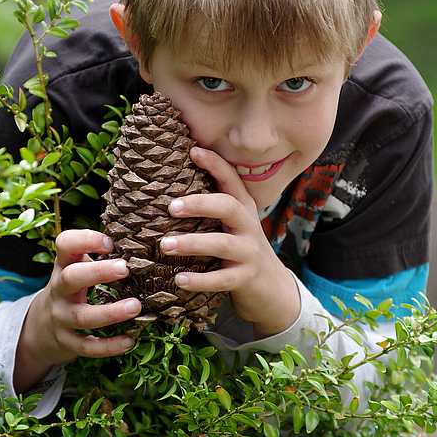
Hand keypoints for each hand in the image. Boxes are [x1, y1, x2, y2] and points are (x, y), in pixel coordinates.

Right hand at [14, 229, 140, 393]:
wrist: (39, 328)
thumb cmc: (71, 289)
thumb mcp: (75, 267)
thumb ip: (97, 253)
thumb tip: (136, 240)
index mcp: (64, 266)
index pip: (65, 244)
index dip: (86, 239)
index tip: (110, 242)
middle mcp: (60, 290)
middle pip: (72, 278)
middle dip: (98, 272)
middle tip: (125, 268)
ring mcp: (61, 318)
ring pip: (82, 316)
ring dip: (110, 313)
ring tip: (135, 307)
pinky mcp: (67, 343)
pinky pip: (87, 347)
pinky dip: (109, 346)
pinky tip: (130, 340)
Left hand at [158, 147, 300, 338]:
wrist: (271, 286)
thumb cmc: (240, 249)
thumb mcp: (233, 224)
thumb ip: (212, 208)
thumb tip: (168, 190)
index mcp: (243, 209)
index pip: (232, 180)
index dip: (215, 164)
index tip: (193, 151)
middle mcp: (249, 226)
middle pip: (229, 207)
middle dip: (200, 204)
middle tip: (171, 207)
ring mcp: (250, 253)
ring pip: (223, 244)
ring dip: (193, 243)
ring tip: (165, 245)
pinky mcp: (246, 278)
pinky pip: (223, 279)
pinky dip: (200, 280)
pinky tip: (179, 280)